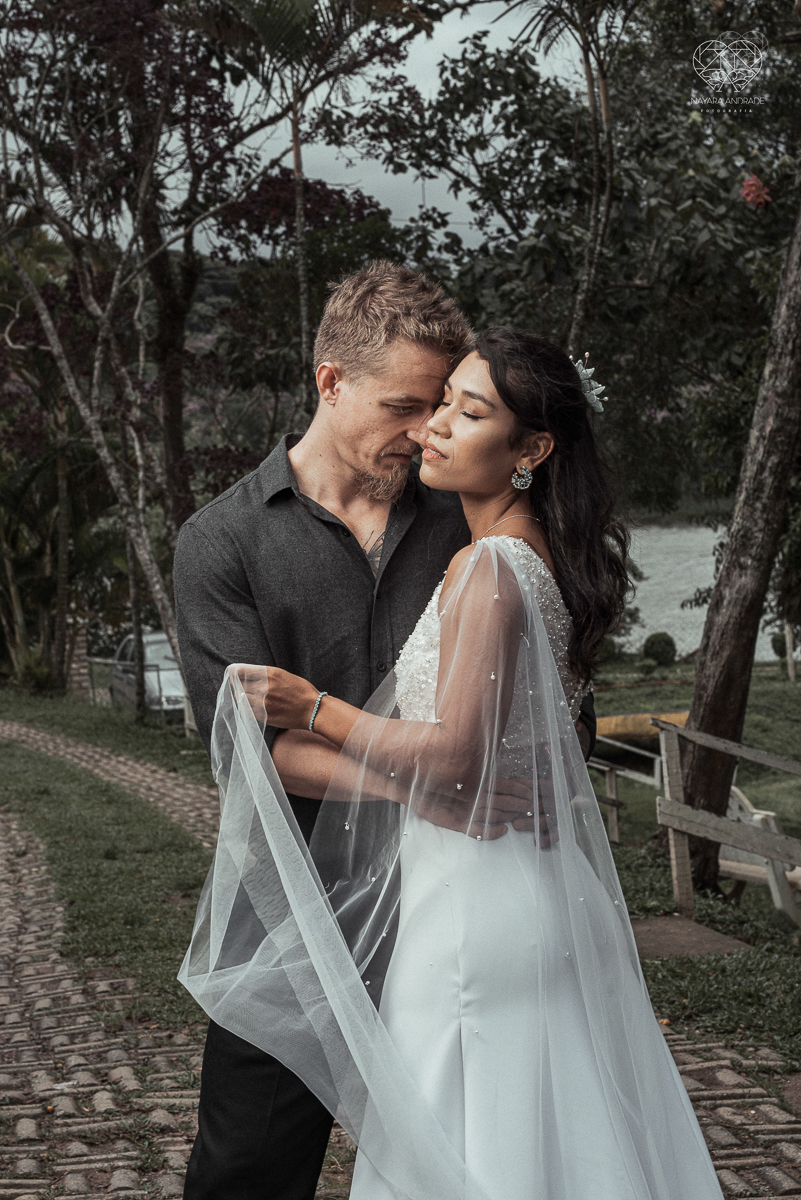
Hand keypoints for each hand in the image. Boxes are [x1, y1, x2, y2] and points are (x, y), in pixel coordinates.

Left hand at [235, 665, 320, 729]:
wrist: (313, 710)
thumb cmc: (302, 691)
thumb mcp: (285, 676)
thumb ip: (268, 675)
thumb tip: (250, 675)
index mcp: (271, 674)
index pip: (244, 671)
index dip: (235, 671)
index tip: (231, 671)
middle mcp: (265, 687)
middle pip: (241, 685)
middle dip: (236, 684)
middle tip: (234, 684)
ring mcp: (264, 703)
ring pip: (242, 698)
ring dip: (240, 696)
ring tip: (241, 695)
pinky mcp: (264, 715)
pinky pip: (247, 711)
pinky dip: (245, 707)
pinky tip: (248, 706)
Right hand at [410, 776, 552, 841]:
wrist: (404, 783)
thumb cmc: (432, 777)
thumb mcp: (456, 773)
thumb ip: (476, 774)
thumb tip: (495, 778)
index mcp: (475, 778)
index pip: (505, 783)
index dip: (522, 788)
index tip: (536, 790)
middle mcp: (471, 792)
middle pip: (504, 799)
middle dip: (523, 803)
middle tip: (540, 806)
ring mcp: (464, 807)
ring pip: (495, 813)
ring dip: (512, 815)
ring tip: (529, 817)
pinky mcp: (454, 821)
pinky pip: (477, 830)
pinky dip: (492, 831)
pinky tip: (504, 831)